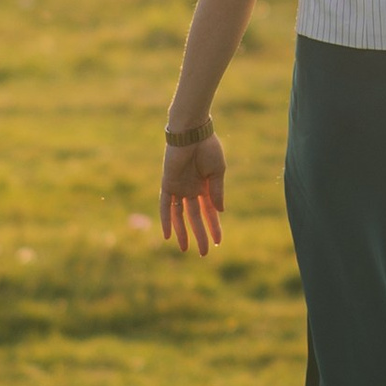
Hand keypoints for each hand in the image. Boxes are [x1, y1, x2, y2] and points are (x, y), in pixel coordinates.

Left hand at [161, 136, 225, 255]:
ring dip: (183, 232)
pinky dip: (166, 220)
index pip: (210, 212)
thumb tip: (220, 212)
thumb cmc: (208, 147)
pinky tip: (168, 236)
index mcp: (206, 186)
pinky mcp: (168, 184)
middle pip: (195, 217)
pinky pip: (165, 205)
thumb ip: (217, 192)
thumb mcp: (218, 171)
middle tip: (204, 253)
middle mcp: (191, 189)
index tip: (219, 241)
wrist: (192, 132)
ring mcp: (179, 188)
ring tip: (186, 249)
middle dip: (200, 235)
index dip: (214, 227)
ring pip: (180, 215)